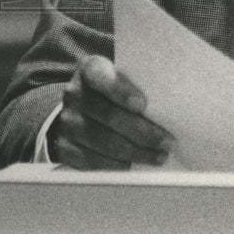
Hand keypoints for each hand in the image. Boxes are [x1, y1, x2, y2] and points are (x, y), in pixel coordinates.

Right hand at [50, 55, 173, 169]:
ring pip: (103, 141)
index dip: (121, 91)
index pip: (101, 76)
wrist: (78, 107)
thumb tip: (168, 105)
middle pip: (109, 116)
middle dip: (142, 132)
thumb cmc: (112, 90)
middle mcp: (73, 93)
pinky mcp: (64, 147)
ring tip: (158, 156)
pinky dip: (116, 165)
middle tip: (166, 142)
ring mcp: (67, 122)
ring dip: (135, 152)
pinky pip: (91, 161)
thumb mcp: (121, 77)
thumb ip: (138, 84)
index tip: (142, 104)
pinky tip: (134, 164)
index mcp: (90, 69)